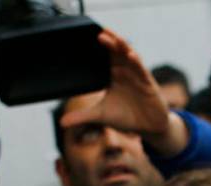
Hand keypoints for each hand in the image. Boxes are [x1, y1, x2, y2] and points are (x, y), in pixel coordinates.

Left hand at [59, 30, 186, 155]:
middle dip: (110, 42)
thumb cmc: (127, 118)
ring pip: (130, 58)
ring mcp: (138, 78)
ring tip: (115, 37)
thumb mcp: (100, 116)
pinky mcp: (149, 85)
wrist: (148, 128)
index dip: (99, 47)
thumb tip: (61, 123)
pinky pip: (142, 71)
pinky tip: (131, 55)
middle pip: (117, 53)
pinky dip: (137, 63)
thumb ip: (81, 116)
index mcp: (114, 77)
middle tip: (100, 32)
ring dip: (123, 47)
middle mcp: (126, 74)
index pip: (105, 58)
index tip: (88, 36)